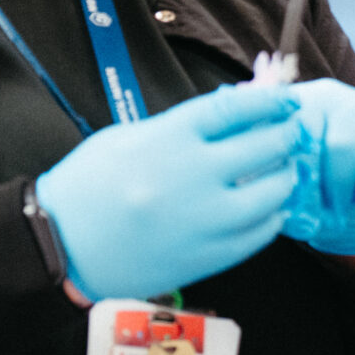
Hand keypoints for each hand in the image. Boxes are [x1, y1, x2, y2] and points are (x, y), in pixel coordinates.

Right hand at [35, 83, 300, 300]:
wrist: (60, 246)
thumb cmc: (89, 186)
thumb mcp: (129, 137)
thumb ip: (183, 126)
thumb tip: (237, 112)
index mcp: (167, 139)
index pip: (236, 109)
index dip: (270, 101)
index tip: (287, 99)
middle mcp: (191, 176)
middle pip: (264, 146)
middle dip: (287, 134)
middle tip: (294, 131)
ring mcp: (202, 219)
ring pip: (273, 192)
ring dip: (287, 175)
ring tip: (285, 168)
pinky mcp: (208, 255)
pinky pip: (260, 232)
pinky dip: (273, 215)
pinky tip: (271, 206)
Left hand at [283, 78, 354, 257]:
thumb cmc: (319, 195)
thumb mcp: (285, 186)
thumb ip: (265, 175)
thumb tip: (248, 177)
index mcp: (290, 106)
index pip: (270, 114)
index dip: (268, 153)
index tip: (273, 185)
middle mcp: (325, 96)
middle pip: (305, 130)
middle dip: (307, 179)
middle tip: (312, 206)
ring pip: (343, 143)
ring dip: (340, 186)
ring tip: (341, 206)